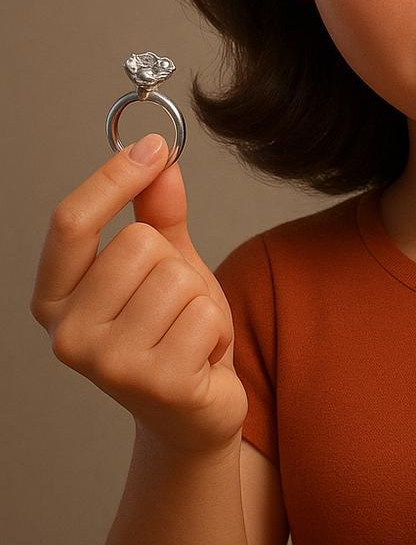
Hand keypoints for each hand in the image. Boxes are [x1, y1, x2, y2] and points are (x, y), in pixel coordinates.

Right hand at [30, 135, 247, 455]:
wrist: (195, 411)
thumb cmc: (173, 333)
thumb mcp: (166, 264)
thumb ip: (159, 214)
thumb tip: (160, 161)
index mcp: (56, 297)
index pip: (71, 221)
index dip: (114, 176)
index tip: (153, 148)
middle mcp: (66, 333)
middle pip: (137, 243)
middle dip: (173, 263)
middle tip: (173, 304)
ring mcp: (106, 364)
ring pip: (176, 277)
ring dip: (198, 299)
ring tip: (186, 332)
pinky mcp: (152, 384)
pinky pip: (203, 314)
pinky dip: (215, 328)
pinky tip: (200, 356)